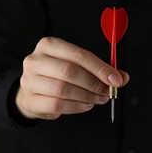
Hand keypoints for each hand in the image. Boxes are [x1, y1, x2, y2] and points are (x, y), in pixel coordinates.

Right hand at [15, 37, 129, 119]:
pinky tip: (86, 105)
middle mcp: (35, 60)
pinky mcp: (30, 100)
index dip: (99, 68)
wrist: (31, 93)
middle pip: (69, 71)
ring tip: (98, 99)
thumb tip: (122, 77)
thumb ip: (98, 69)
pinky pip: (57, 105)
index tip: (116, 79)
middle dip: (94, 84)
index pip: (78, 55)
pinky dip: (76, 107)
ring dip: (86, 96)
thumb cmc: (57, 75)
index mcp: (48, 45)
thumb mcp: (76, 66)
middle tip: (108, 92)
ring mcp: (29, 80)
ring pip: (63, 89)